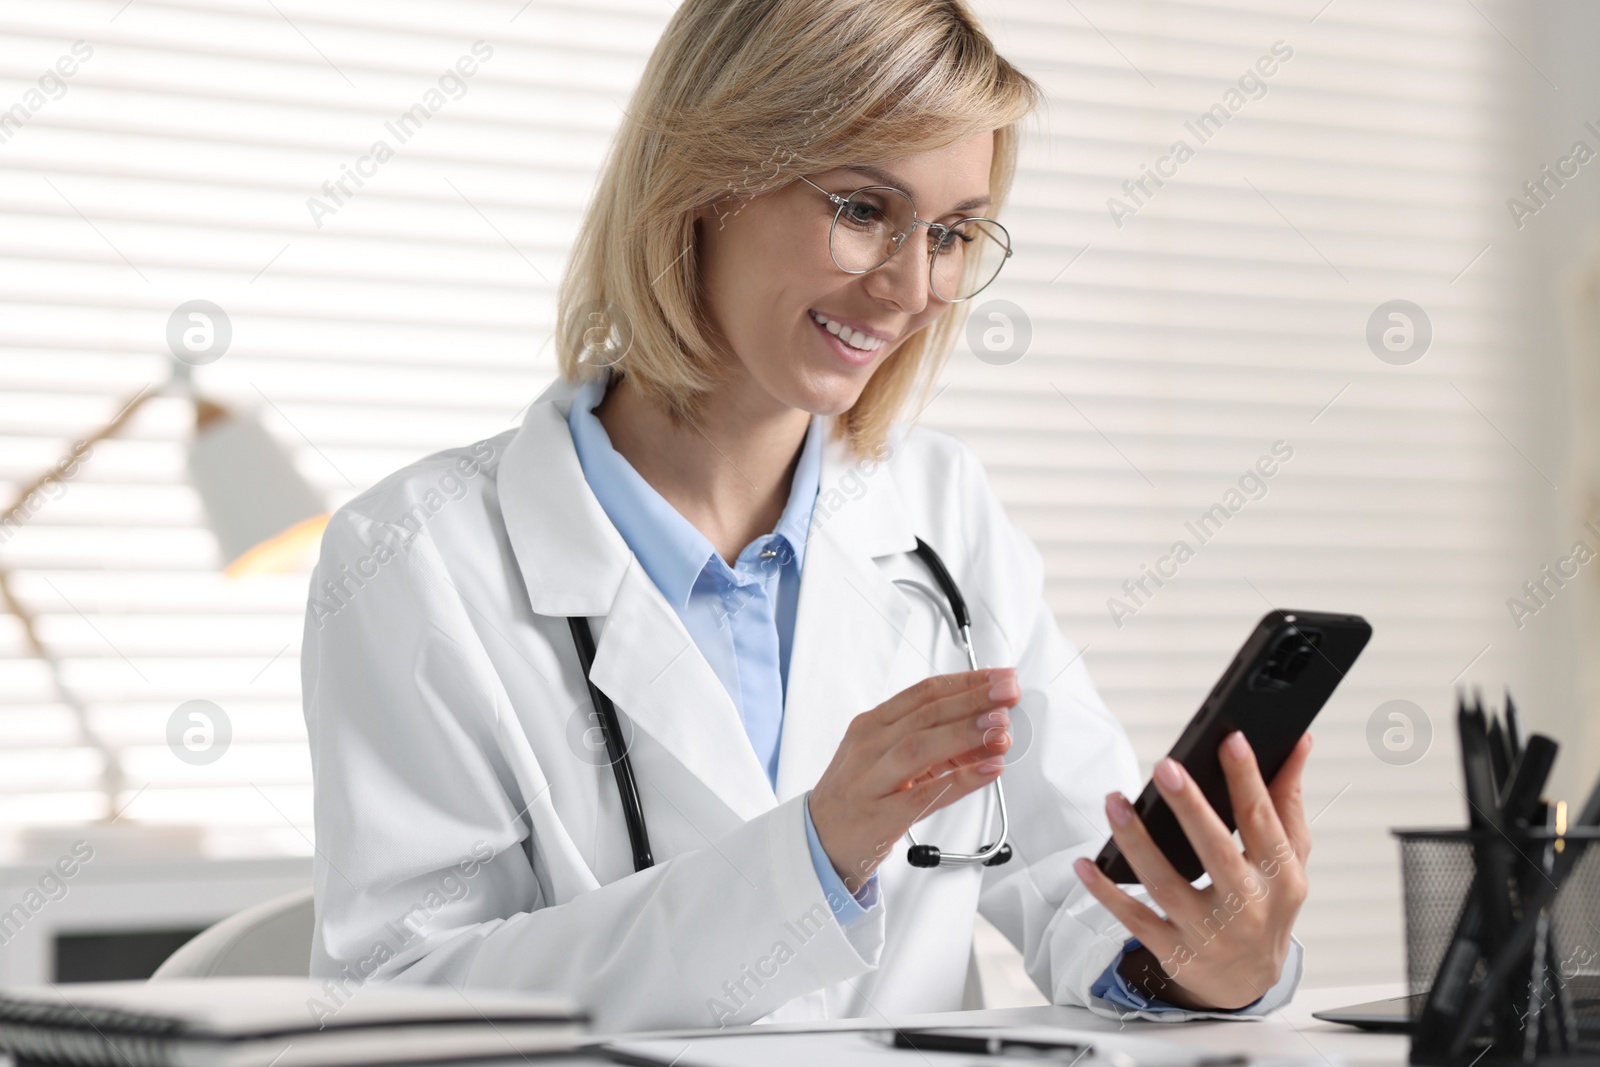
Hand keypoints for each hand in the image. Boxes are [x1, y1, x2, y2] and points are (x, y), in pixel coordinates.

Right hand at [809, 668, 1018, 892]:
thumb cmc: (856, 795)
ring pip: (920, 746)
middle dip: (972, 699)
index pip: (923, 693)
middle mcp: (869, 746)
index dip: (965, 681)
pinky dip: (960, 781)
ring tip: (1000, 727)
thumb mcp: (885, 758)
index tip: (999, 676)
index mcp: (871, 725)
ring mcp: (871, 780)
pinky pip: (924, 794)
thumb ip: (932, 742)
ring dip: (964, 733)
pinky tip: (987, 770)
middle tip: (1008, 692)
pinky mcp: (880, 816)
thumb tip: (988, 729)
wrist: (817, 840)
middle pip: (925, 713)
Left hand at [1072, 731, 1313, 1010]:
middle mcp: (1246, 907)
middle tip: (1165, 767)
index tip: (1231, 740)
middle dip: (1190, 808)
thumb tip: (1298, 744)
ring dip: (1136, 841)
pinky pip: (1134, 918)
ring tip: (1115, 802)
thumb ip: (1288, 802)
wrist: (1248, 981)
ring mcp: (1207, 932)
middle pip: (1215, 853)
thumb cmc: (1268, 906)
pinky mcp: (1173, 950)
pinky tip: (1085, 863)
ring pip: (1166, 884)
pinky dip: (1107, 891)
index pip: (1262, 822)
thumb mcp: (1290, 859)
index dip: (1247, 781)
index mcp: (1279, 877)